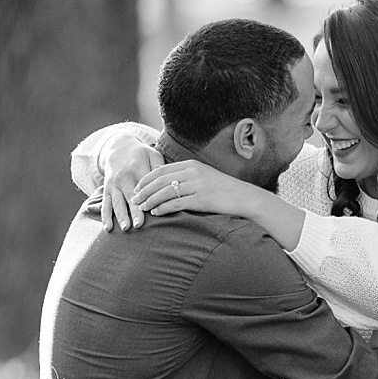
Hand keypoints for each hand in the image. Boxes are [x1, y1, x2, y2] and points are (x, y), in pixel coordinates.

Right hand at [101, 134, 159, 232]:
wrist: (118, 148)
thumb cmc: (140, 154)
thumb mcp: (152, 154)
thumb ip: (159, 167)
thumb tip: (167, 181)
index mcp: (137, 168)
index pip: (144, 186)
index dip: (148, 198)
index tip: (153, 210)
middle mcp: (123, 177)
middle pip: (129, 197)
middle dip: (134, 211)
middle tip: (138, 225)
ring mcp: (113, 184)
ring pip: (116, 202)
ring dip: (120, 216)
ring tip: (125, 228)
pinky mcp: (106, 189)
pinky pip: (105, 204)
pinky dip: (105, 217)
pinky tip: (108, 228)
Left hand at [129, 159, 254, 222]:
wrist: (243, 196)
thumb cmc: (222, 188)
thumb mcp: (203, 175)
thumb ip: (184, 175)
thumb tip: (161, 176)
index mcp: (192, 165)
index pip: (162, 170)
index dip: (146, 179)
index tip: (137, 187)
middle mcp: (193, 173)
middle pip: (160, 180)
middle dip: (144, 190)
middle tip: (133, 199)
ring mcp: (197, 186)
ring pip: (165, 192)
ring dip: (150, 200)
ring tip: (142, 208)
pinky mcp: (201, 199)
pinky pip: (176, 203)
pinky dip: (163, 208)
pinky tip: (156, 213)